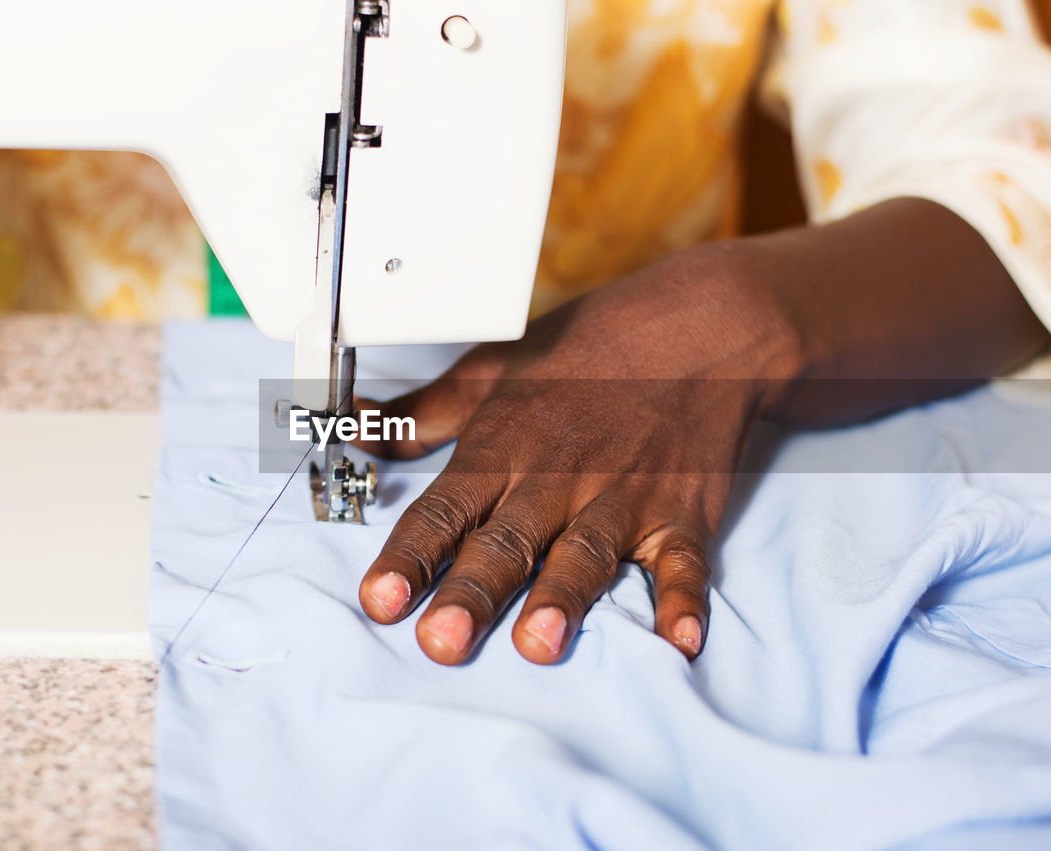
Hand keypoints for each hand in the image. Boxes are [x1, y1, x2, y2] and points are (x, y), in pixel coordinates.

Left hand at [354, 242, 800, 664]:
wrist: (696, 327)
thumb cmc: (586, 352)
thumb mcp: (491, 371)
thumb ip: (422, 414)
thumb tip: (353, 426)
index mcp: (504, 448)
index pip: (446, 509)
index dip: (410, 556)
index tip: (379, 600)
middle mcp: (557, 478)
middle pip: (507, 541)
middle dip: (473, 591)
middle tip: (443, 641)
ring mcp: (622, 496)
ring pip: (585, 552)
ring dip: (562, 598)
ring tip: (538, 644)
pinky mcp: (681, 513)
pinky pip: (683, 562)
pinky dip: (683, 601)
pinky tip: (678, 641)